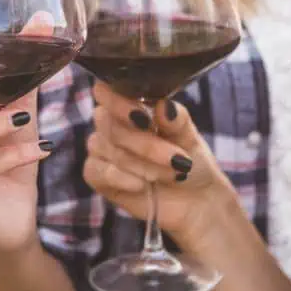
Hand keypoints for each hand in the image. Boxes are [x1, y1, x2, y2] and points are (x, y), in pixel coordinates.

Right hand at [82, 83, 236, 251]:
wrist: (194, 199)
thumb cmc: (190, 159)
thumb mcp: (189, 137)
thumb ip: (176, 120)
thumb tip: (164, 106)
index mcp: (129, 104)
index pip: (107, 92)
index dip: (118, 102)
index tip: (143, 117)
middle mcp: (110, 123)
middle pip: (111, 125)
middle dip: (146, 144)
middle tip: (177, 158)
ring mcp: (101, 148)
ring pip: (111, 150)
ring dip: (144, 165)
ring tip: (173, 173)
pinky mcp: (96, 175)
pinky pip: (99, 172)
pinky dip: (123, 179)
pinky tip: (142, 185)